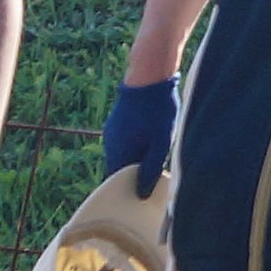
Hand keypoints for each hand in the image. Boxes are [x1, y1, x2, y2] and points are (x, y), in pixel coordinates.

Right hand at [99, 73, 178, 192]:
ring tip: (159, 150)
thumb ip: (150, 170)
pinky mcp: (118, 121)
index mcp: (118, 154)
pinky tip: (154, 136)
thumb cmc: (157, 111)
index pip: (120, 183)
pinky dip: (138, 144)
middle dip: (139, 172)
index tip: (150, 191)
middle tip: (159, 171)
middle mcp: (110, 144)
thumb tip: (141, 194)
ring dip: (140, 156)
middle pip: (123, 168)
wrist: (149, 76)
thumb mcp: (160, 143)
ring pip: (126, 153)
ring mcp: (112, 131)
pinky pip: (126, 141)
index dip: (134, 189)